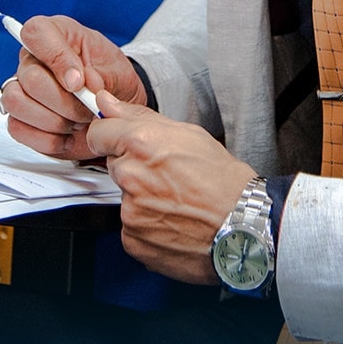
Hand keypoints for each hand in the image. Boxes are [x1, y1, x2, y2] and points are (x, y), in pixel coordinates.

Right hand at [2, 15, 146, 161]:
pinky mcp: (20, 118)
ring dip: (54, 120)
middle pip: (30, 78)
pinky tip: (68, 137)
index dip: (57, 58)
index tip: (79, 82)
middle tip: (88, 109)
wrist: (114, 109)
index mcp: (56, 35)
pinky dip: (48, 139)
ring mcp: (22, 89)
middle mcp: (33, 59)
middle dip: (64, 102)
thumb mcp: (118, 72)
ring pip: (16, 102)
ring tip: (78, 122)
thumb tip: (86, 83)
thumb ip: (103, 76)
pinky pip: (18, 129)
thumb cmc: (112, 81)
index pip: (36, 33)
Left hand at [87, 91, 255, 285]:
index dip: (111, 136)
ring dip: (141, 199)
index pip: (98, 133)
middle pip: (115, 166)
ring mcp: (130, 211)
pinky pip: (131, 227)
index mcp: (141, 144)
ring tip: (175, 202)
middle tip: (167, 176)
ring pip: (124, 198)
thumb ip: (139, 117)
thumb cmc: (223, 181)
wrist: (244, 225)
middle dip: (134, 168)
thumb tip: (108, 103)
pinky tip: (172, 222)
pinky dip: (147, 226)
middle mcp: (131, 176)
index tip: (118, 141)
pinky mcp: (133, 240)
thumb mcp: (188, 134)